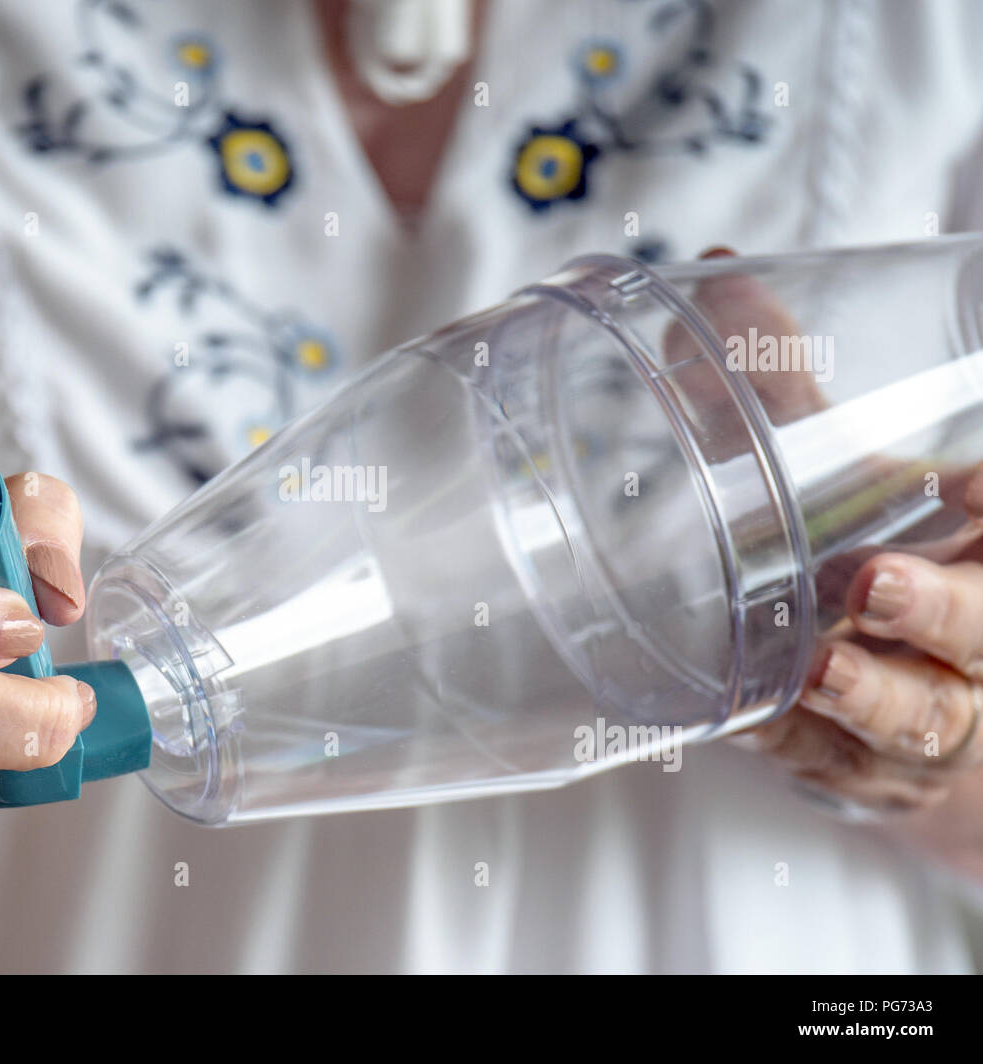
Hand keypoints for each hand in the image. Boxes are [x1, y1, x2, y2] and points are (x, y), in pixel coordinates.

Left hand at [679, 248, 982, 869]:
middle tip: (875, 584)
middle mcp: (975, 640)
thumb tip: (714, 273)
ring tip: (817, 671)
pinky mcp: (860, 769)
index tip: (939, 510)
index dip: (977, 533)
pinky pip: (827, 765)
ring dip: (866, 697)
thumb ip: (792, 388)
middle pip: (981, 634)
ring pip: (913, 718)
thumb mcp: (868, 471)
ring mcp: (925, 714)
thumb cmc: (898, 558)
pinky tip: (742, 723)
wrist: (921, 692)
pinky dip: (788, 744)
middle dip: (936, 612)